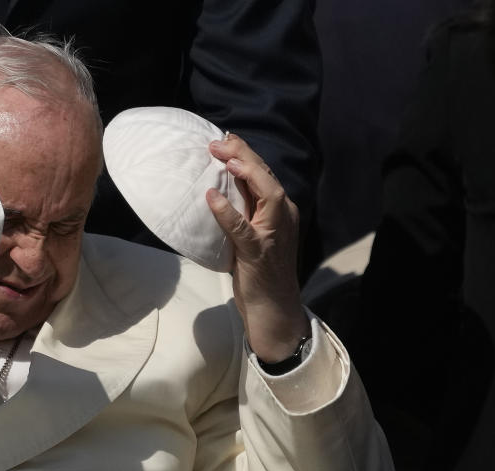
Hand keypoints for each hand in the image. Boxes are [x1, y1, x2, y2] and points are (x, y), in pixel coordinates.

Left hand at [206, 134, 309, 362]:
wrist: (273, 307)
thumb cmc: (259, 271)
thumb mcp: (252, 233)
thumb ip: (244, 210)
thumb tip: (221, 185)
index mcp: (280, 211)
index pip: (265, 174)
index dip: (245, 154)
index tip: (224, 139)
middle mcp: (282, 217)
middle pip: (267, 177)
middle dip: (244, 155)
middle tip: (218, 143)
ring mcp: (273, 234)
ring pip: (267, 194)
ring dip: (246, 174)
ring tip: (225, 160)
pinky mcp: (258, 253)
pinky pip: (242, 228)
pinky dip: (227, 211)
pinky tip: (212, 197)